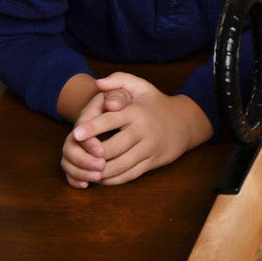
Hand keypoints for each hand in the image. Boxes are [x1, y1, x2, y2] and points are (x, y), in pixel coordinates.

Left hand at [61, 73, 211, 185]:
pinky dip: (113, 180)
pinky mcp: (152, 162)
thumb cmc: (155, 103)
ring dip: (100, 171)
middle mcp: (143, 131)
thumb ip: (119, 80)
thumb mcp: (141, 86)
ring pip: (120, 165)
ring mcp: (149, 148)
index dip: (93, 128)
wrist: (185, 122)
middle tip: (77, 157)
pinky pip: (130, 175)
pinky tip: (101, 178)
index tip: (76, 134)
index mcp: (137, 112)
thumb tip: (98, 83)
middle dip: (93, 155)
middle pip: (113, 148)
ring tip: (86, 170)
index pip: (111, 120)